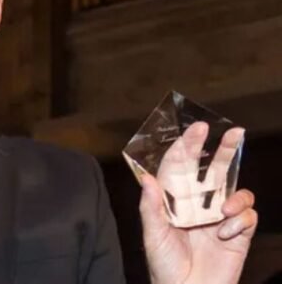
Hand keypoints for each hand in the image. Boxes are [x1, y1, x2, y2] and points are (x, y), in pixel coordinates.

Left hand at [139, 122, 257, 283]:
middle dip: (224, 149)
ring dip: (236, 193)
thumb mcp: (152, 235)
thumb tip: (147, 178)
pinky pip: (247, 217)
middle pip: (214, 171)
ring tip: (225, 208)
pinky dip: (239, 221)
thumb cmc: (163, 266)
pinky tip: (225, 234)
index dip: (189, 146)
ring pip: (236, 190)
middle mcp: (198, 204)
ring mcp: (219, 218)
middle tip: (234, 131)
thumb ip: (150, 207)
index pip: (182, 166)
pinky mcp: (237, 233)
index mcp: (175, 200)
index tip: (197, 128)